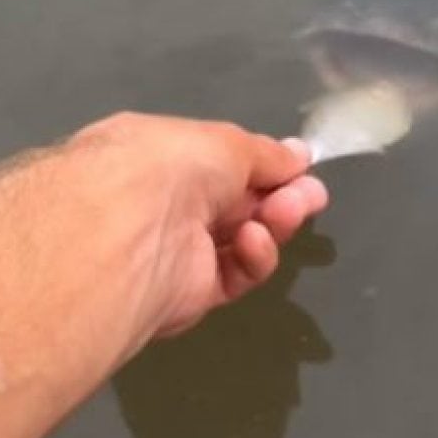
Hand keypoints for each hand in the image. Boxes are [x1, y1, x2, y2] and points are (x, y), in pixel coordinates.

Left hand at [64, 112, 328, 340]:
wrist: (125, 232)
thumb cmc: (167, 167)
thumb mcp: (225, 143)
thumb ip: (265, 155)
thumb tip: (299, 154)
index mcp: (159, 156)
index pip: (219, 162)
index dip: (262, 165)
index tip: (301, 166)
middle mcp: (164, 202)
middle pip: (237, 203)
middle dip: (279, 196)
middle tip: (312, 195)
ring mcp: (175, 249)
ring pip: (239, 239)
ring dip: (273, 224)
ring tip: (290, 211)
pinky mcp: (188, 293)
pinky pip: (233, 275)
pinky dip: (252, 257)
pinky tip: (253, 240)